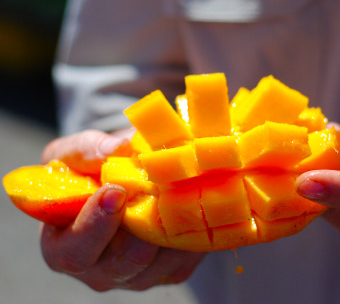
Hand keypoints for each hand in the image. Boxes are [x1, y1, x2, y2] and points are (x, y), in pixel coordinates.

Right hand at [40, 130, 205, 290]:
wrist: (128, 180)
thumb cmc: (91, 170)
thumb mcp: (75, 153)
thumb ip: (86, 151)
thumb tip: (117, 149)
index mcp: (64, 247)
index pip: (73, 251)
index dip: (94, 224)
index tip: (115, 190)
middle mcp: (98, 270)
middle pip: (123, 263)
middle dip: (141, 226)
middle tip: (154, 191)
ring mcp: (137, 276)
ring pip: (159, 262)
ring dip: (169, 226)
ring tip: (175, 191)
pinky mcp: (170, 272)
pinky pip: (183, 259)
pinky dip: (189, 232)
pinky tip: (189, 203)